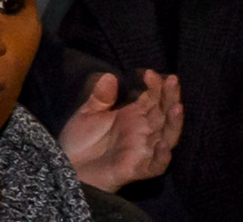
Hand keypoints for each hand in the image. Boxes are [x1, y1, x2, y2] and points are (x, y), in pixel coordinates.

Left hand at [60, 70, 180, 191]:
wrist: (66, 168)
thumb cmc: (79, 142)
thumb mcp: (87, 115)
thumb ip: (100, 97)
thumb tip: (109, 76)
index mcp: (132, 117)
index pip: (152, 100)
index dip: (155, 87)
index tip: (149, 73)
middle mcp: (142, 132)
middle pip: (163, 114)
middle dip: (169, 98)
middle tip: (173, 81)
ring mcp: (142, 151)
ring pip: (166, 137)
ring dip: (173, 123)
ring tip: (177, 107)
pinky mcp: (136, 169)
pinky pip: (156, 165)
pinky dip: (162, 156)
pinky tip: (164, 145)